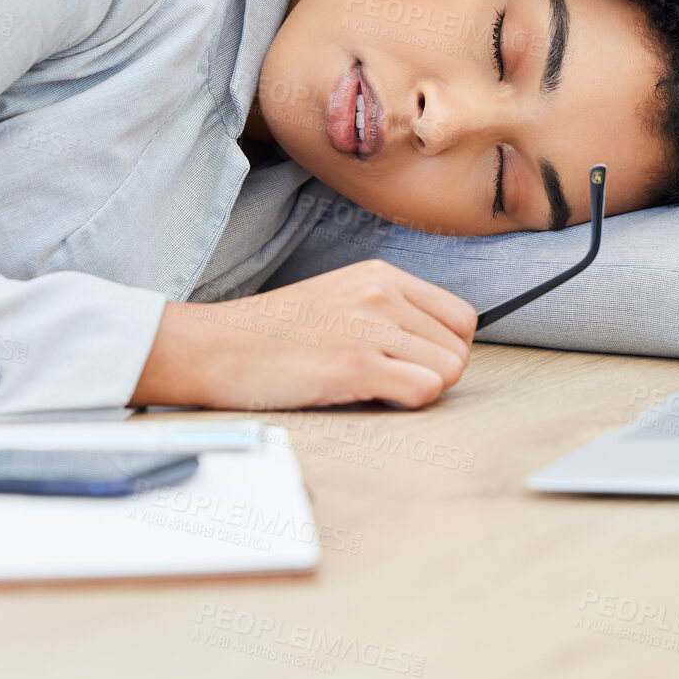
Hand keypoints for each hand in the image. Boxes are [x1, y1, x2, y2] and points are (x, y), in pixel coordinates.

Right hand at [128, 259, 477, 410]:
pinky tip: (371, 397)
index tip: (415, 362)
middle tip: (391, 380)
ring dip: (420, 389)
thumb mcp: (339, 296)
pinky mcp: (355, 364)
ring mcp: (369, 326)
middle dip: (434, 372)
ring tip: (377, 387)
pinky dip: (407, 404)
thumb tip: (439, 347)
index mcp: (380, 275)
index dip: (446, 348)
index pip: (461, 316)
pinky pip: (424, 391)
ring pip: (449, 371)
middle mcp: (380, 293)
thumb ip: (389, 310)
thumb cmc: (274, 332)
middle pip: (459, 347)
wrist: (217, 347)